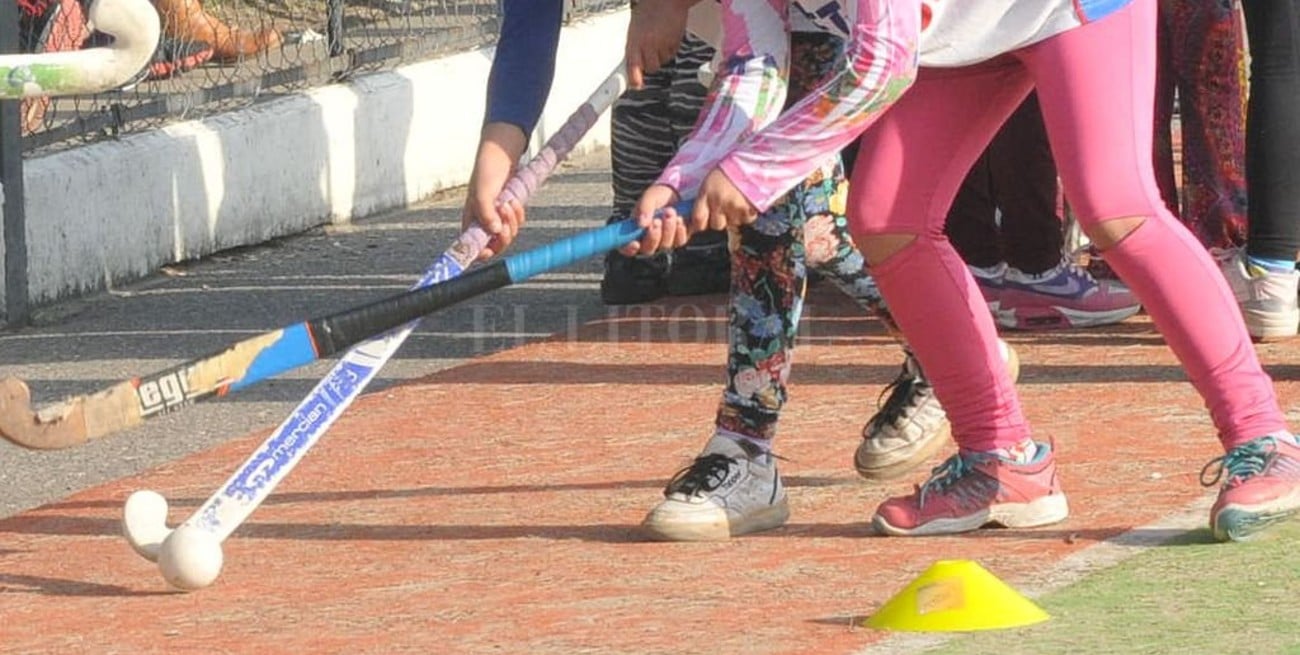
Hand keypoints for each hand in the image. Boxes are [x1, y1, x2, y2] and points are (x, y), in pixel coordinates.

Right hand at [461, 122, 527, 259]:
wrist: (502, 155)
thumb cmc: (487, 170)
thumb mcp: (483, 191)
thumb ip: (486, 213)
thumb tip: (495, 232)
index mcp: (471, 220)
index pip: (473, 246)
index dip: (481, 252)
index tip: (489, 249)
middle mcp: (482, 222)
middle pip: (495, 244)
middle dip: (504, 233)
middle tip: (504, 213)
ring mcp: (496, 218)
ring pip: (508, 234)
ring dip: (512, 221)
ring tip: (508, 201)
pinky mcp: (508, 212)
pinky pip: (517, 223)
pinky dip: (518, 215)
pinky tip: (514, 201)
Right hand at [620, 183, 689, 255]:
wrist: (680, 192)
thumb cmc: (660, 195)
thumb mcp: (650, 197)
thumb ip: (644, 208)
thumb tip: (641, 224)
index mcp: (635, 229)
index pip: (627, 246)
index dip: (629, 248)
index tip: (635, 243)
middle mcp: (648, 238)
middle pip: (648, 249)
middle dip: (653, 237)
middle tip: (657, 220)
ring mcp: (664, 240)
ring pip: (664, 246)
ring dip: (668, 230)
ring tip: (671, 212)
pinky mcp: (678, 239)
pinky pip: (679, 242)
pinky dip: (679, 232)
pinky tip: (680, 219)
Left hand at [626, 0, 697, 88]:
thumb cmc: (650, 9)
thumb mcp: (635, 27)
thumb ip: (634, 45)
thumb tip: (633, 62)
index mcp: (634, 39)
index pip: (633, 64)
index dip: (634, 78)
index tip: (636, 86)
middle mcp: (648, 43)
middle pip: (650, 67)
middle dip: (650, 63)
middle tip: (650, 51)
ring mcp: (662, 44)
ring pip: (662, 61)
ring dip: (661, 55)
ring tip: (660, 38)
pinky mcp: (674, 43)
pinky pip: (671, 54)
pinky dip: (670, 48)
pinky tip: (667, 35)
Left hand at [693, 167, 757, 229]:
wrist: (751, 159)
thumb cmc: (729, 168)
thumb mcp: (709, 181)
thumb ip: (704, 199)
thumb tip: (697, 218)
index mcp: (706, 193)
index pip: (698, 220)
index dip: (700, 223)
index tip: (704, 221)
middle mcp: (719, 202)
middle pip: (716, 225)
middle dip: (720, 219)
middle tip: (724, 208)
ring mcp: (734, 207)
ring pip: (732, 223)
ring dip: (734, 217)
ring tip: (737, 201)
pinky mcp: (748, 210)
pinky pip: (746, 220)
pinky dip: (746, 215)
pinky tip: (746, 202)